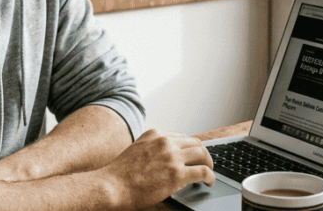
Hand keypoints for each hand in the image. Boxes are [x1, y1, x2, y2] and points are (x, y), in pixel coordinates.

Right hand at [98, 129, 214, 209]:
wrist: (111, 186)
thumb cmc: (119, 175)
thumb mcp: (135, 150)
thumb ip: (150, 149)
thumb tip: (163, 159)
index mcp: (155, 135)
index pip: (181, 136)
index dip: (190, 148)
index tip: (193, 156)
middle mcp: (165, 142)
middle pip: (195, 143)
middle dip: (202, 154)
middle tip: (205, 164)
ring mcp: (172, 158)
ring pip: (203, 154)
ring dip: (209, 164)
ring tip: (209, 173)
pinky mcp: (177, 175)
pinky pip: (203, 172)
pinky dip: (211, 177)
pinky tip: (210, 182)